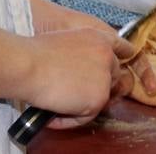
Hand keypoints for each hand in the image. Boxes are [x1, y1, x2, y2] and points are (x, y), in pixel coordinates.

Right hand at [21, 27, 136, 129]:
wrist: (30, 64)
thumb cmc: (38, 52)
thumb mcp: (68, 40)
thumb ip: (85, 51)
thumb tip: (85, 71)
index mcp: (99, 37)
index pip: (124, 48)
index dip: (124, 59)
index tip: (123, 67)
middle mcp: (107, 55)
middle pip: (115, 77)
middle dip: (98, 87)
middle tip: (73, 92)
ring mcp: (105, 77)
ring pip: (101, 99)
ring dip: (82, 105)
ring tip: (58, 104)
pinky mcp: (99, 98)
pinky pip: (88, 116)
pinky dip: (72, 119)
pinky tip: (55, 115)